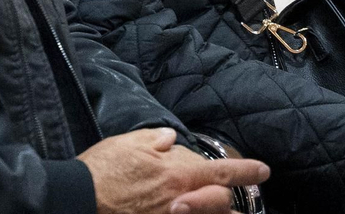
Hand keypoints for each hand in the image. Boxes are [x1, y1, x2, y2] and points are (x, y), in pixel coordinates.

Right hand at [79, 128, 268, 213]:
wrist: (79, 199)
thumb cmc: (103, 169)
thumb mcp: (130, 142)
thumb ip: (156, 140)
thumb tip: (171, 139)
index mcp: (175, 174)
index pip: (220, 171)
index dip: (245, 171)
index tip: (264, 171)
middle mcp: (178, 201)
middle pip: (219, 201)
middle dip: (228, 198)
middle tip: (233, 196)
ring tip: (229, 213)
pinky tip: (187, 211)